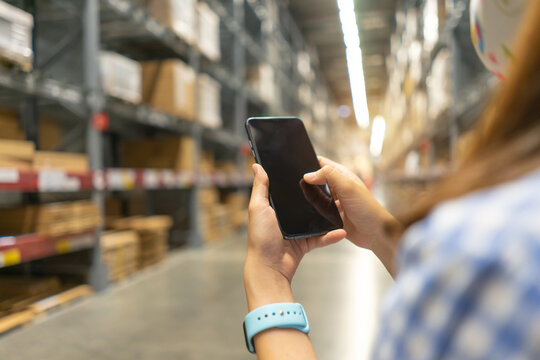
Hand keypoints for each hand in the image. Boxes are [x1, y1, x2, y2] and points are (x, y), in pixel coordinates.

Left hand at [244, 164, 346, 309]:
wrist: (269, 268)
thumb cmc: (260, 238)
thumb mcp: (258, 208)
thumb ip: (260, 188)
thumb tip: (257, 166)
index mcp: (274, 207)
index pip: (287, 190)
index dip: (296, 180)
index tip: (309, 168)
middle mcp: (287, 217)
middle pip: (305, 203)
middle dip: (318, 196)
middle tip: (332, 185)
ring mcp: (298, 230)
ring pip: (317, 220)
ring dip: (329, 215)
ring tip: (342, 206)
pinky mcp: (306, 243)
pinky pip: (322, 238)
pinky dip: (331, 235)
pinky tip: (341, 230)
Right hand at [303, 157, 401, 274]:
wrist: (375, 233)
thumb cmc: (367, 208)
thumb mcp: (348, 187)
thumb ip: (328, 176)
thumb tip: (308, 175)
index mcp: (342, 175)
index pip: (322, 163)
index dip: (310, 162)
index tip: (296, 165)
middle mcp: (337, 187)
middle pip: (316, 180)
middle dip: (306, 182)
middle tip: (293, 184)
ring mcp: (334, 202)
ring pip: (315, 196)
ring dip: (308, 197)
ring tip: (297, 198)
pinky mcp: (332, 216)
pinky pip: (317, 211)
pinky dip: (312, 211)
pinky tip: (305, 212)